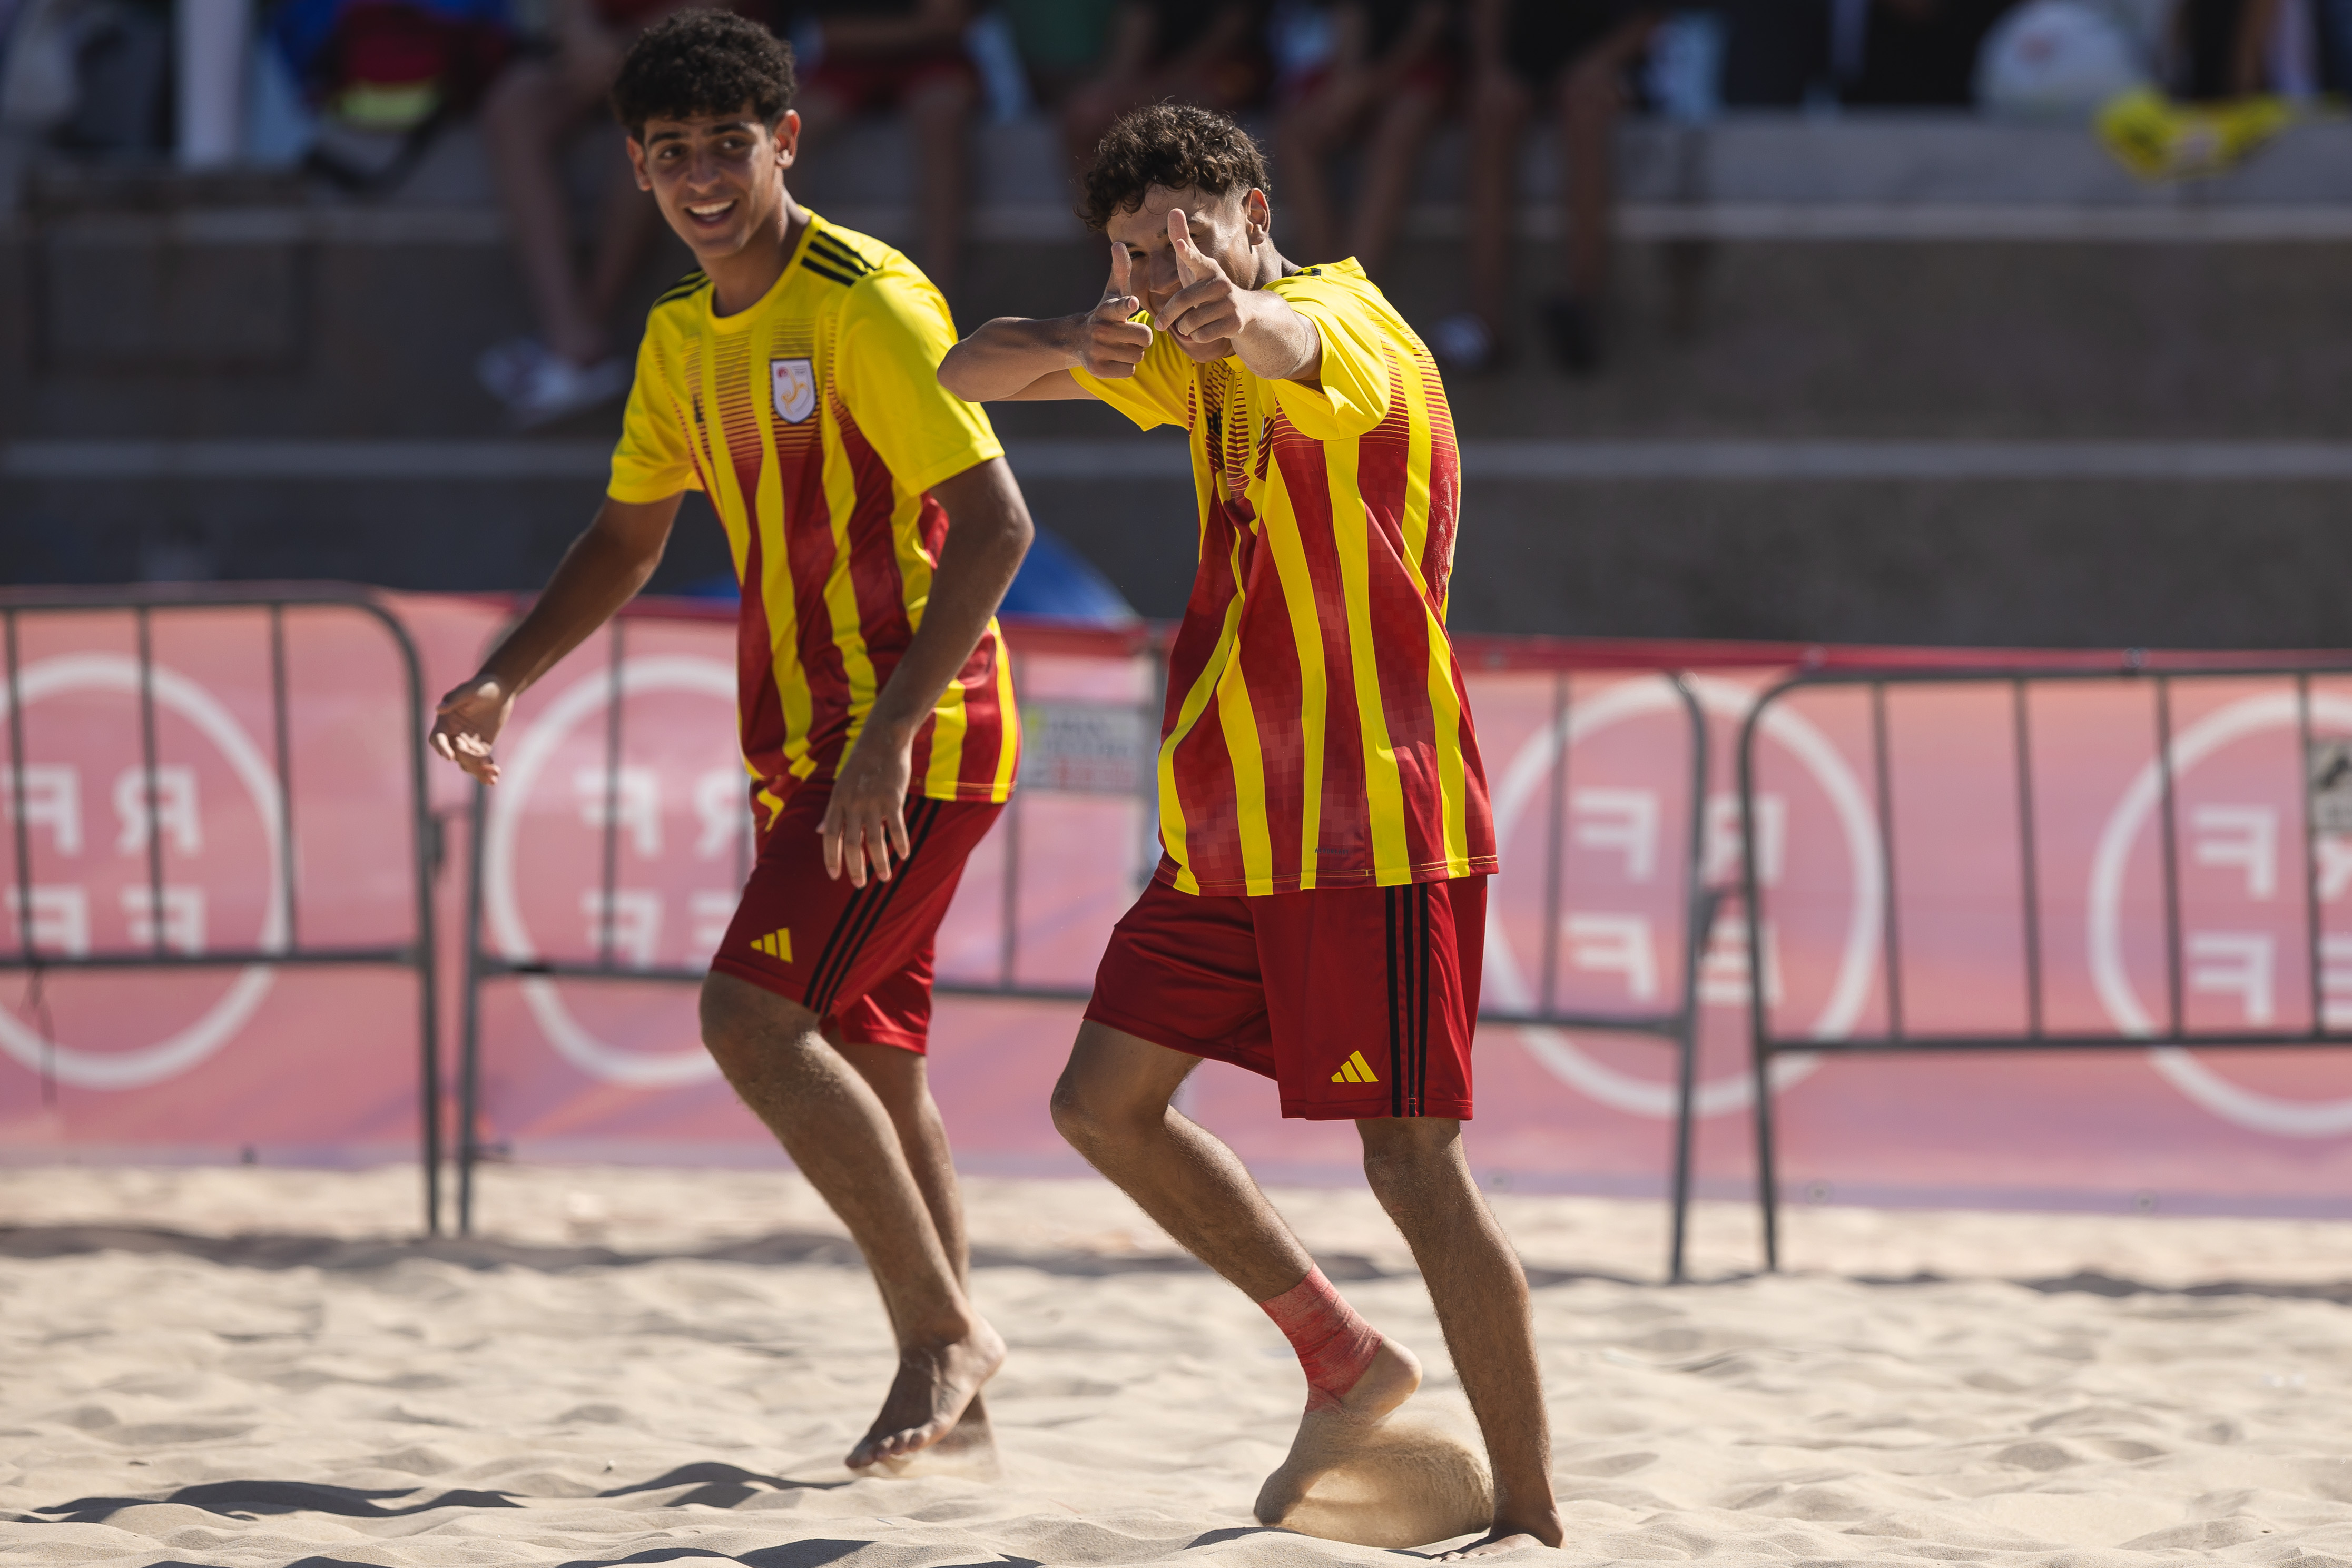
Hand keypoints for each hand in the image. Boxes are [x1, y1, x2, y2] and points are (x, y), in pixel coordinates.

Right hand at [430, 675, 516, 785]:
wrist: (501, 690)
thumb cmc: (482, 686)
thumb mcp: (469, 689)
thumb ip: (455, 699)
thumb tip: (439, 708)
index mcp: (446, 721)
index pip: (438, 739)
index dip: (441, 748)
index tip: (449, 756)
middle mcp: (453, 734)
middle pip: (455, 754)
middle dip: (468, 760)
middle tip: (485, 762)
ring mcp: (467, 742)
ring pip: (468, 762)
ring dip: (478, 770)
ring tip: (493, 775)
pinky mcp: (481, 747)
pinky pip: (481, 762)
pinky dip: (486, 770)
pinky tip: (495, 777)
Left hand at [820, 727, 914, 886]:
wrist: (883, 739)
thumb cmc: (861, 763)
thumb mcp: (840, 785)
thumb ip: (831, 811)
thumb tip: (818, 831)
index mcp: (837, 800)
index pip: (829, 836)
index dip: (831, 857)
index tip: (834, 875)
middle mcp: (852, 804)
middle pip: (851, 844)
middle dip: (854, 868)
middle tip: (859, 884)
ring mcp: (873, 802)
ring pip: (874, 841)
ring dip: (880, 862)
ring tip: (884, 878)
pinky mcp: (893, 799)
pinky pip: (896, 828)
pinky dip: (900, 843)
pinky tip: (904, 855)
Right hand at [1075, 241, 1152, 378]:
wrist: (1077, 340)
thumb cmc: (1105, 313)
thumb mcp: (1112, 292)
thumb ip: (1120, 270)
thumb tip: (1118, 243)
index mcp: (1107, 309)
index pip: (1119, 306)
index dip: (1126, 305)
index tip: (1132, 302)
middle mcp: (1100, 330)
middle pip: (1145, 337)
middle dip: (1142, 337)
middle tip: (1129, 332)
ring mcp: (1097, 351)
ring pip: (1138, 356)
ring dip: (1135, 352)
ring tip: (1120, 345)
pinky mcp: (1098, 370)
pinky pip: (1129, 371)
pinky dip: (1126, 366)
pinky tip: (1115, 358)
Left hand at [1156, 208, 1246, 361]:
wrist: (1244, 311)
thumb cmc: (1208, 286)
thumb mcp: (1194, 266)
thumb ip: (1182, 241)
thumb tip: (1174, 210)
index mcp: (1208, 268)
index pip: (1195, 259)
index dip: (1187, 252)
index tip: (1180, 244)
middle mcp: (1221, 283)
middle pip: (1183, 300)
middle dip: (1168, 315)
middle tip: (1159, 324)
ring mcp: (1230, 303)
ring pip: (1190, 322)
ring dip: (1184, 328)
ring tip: (1189, 324)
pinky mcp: (1235, 323)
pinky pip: (1201, 336)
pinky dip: (1196, 338)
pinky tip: (1203, 332)